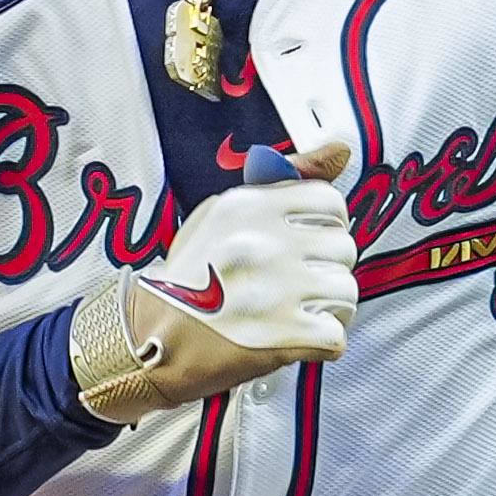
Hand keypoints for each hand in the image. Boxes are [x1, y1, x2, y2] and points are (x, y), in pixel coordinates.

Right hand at [71, 136, 359, 421]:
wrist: (148, 341)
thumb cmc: (187, 279)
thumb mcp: (222, 213)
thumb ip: (284, 181)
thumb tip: (339, 152)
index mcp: (249, 206)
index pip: (330, 201)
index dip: (325, 226)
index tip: (308, 244)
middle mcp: (264, 242)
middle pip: (343, 247)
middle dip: (326, 269)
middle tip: (296, 285)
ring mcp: (275, 290)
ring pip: (346, 291)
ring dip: (329, 308)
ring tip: (298, 313)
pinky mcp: (281, 336)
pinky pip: (336, 335)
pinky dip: (322, 342)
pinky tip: (297, 338)